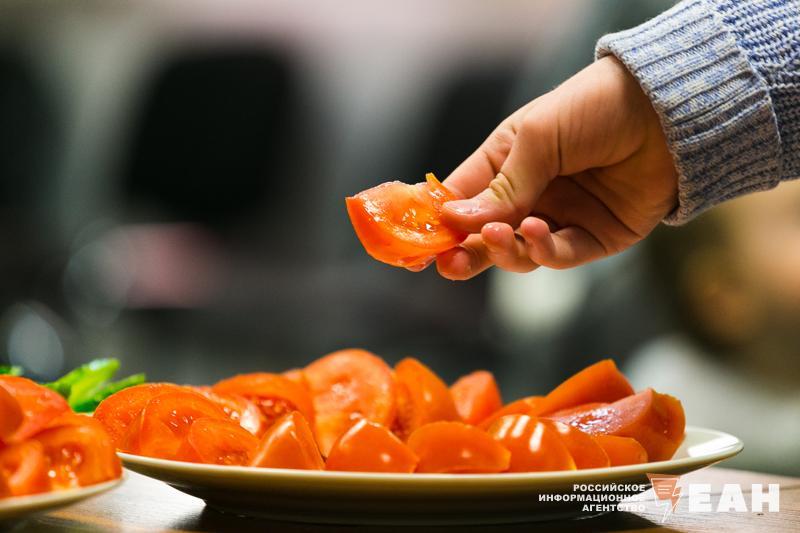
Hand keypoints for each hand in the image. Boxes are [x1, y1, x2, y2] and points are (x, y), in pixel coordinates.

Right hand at [431, 56, 677, 279]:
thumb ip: (502, 185)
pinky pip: (560, 255)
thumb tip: (455, 221)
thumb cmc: (593, 107)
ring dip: (503, 249)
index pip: (462, 198)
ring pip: (519, 253)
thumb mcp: (537, 138)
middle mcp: (531, 195)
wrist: (667, 111)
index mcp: (507, 163)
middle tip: (449, 266)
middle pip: (485, 236)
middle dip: (465, 253)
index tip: (420, 241)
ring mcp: (562, 219)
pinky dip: (542, 249)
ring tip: (497, 233)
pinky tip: (536, 230)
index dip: (441, 221)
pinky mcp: (595, 239)